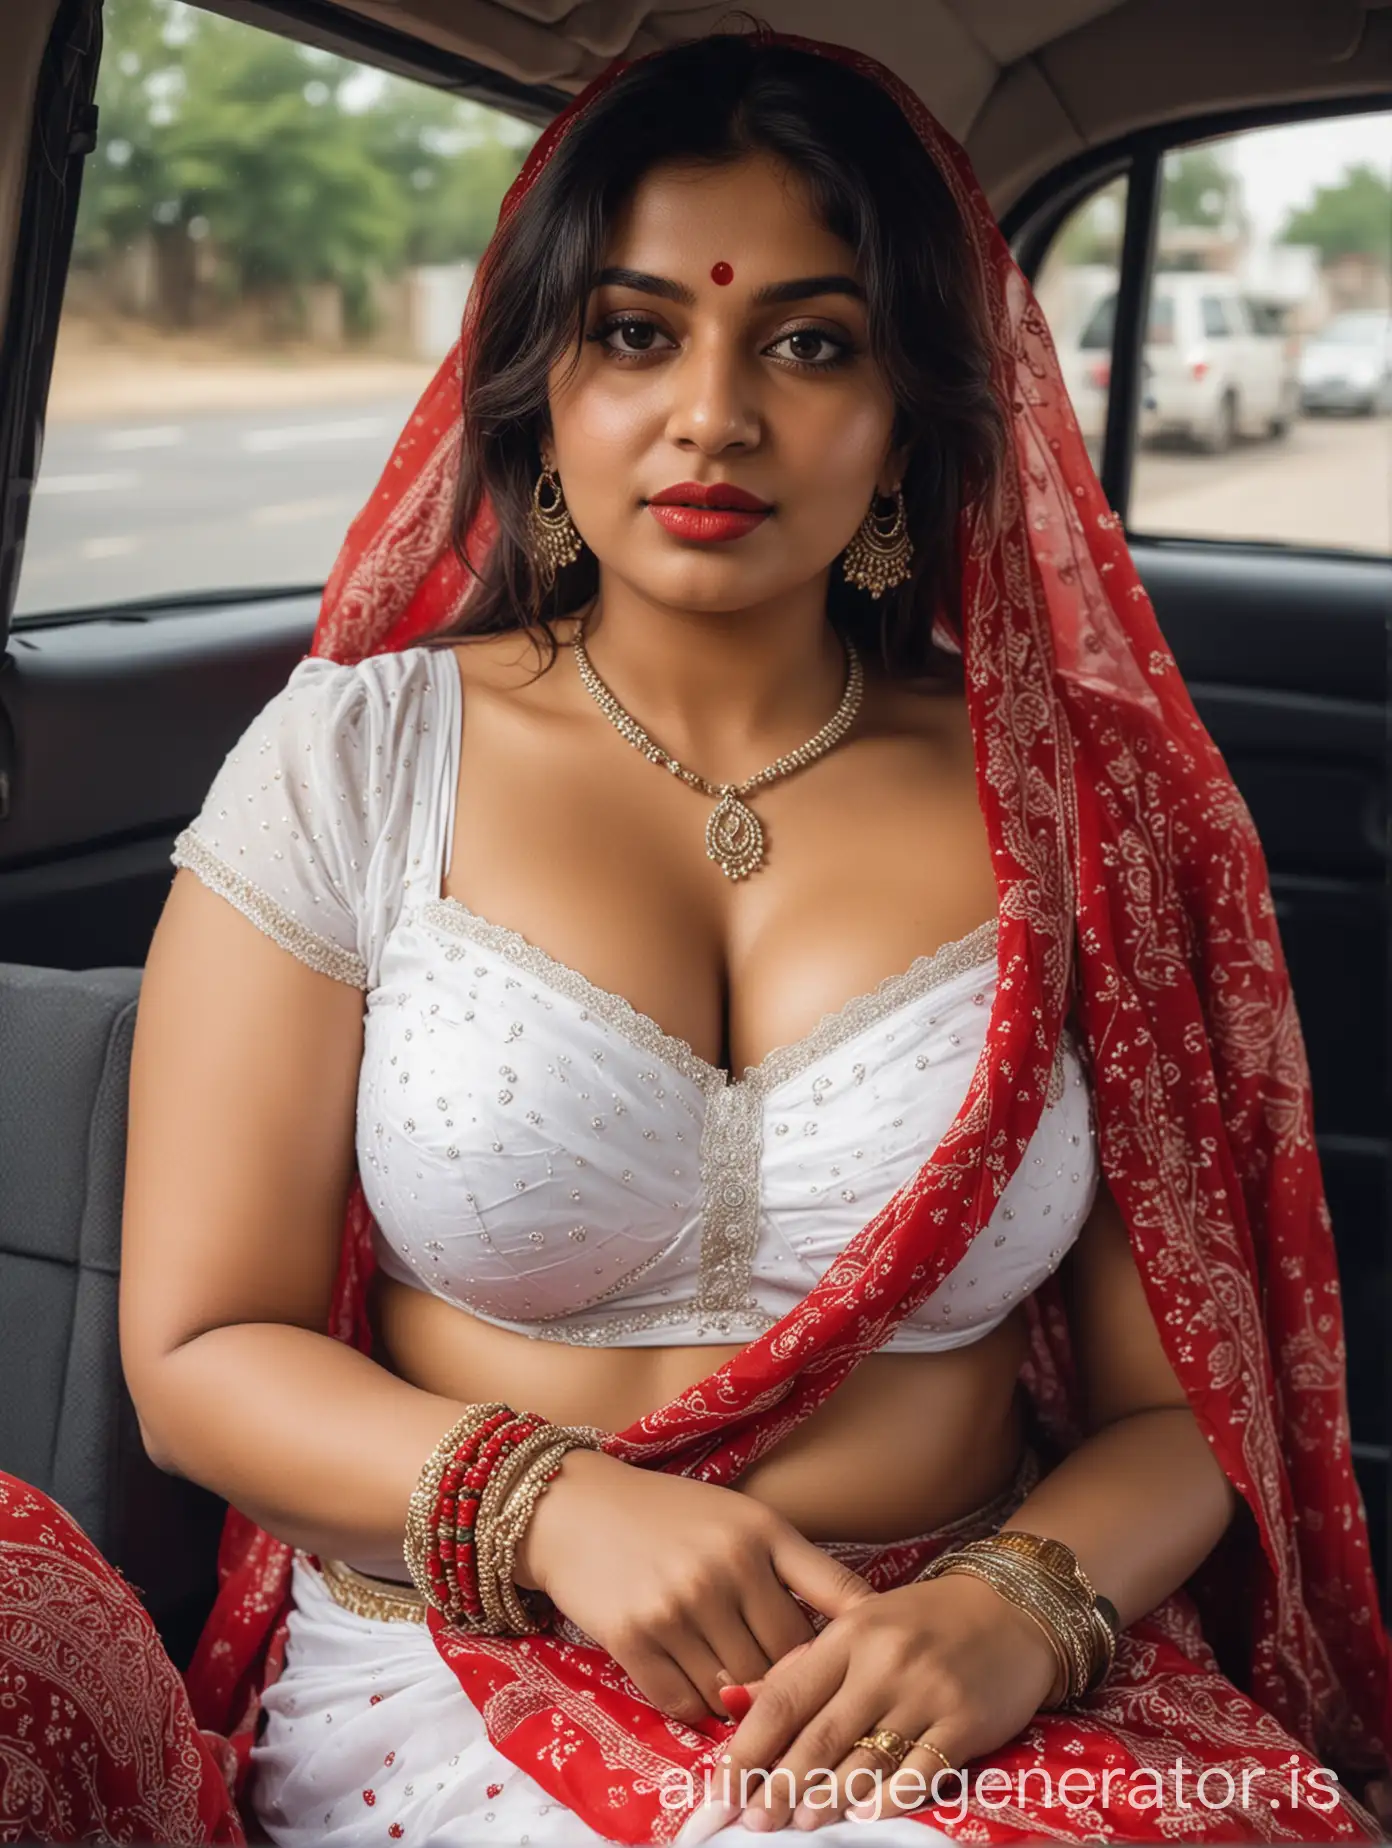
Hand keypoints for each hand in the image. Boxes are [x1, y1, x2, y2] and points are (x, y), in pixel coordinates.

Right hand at [514, 1449, 873, 1726]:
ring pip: (738, 1690)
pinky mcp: (633, 1640)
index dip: (857, 1641)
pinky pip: (686, 1704)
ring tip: (740, 1690)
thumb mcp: (740, 1517)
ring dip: (743, 1700)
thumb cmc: (667, 1514)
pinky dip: (697, 1709)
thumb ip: (792, 1568)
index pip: (835, 1599)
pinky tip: (696, 1688)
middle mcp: (723, 1569)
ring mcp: (677, 1607)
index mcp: (759, 1532)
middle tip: (786, 1690)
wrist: (574, 1508)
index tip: (868, 1665)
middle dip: (791, 1680)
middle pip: (787, 1660)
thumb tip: (848, 1632)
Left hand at [718, 1571, 1057, 1829]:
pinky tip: (865, 1814)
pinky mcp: (964, 1723)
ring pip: (865, 1759)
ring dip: (828, 1798)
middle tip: (753, 1819)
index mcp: (849, 1633)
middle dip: (780, 1784)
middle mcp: (883, 1661)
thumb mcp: (860, 1624)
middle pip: (819, 1735)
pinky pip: (920, 1772)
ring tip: (799, 1822)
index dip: (748, 1746)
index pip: (786, 1696)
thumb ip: (804, 1665)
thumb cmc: (924, 1621)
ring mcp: (926, 1693)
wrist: (1011, 1609)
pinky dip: (890, 1799)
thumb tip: (737, 1703)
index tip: (721, 1786)